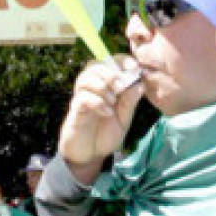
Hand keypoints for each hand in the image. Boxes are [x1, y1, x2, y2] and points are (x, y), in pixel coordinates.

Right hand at [57, 56, 144, 183]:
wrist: (90, 154)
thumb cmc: (106, 133)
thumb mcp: (124, 118)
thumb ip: (130, 102)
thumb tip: (140, 84)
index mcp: (106, 86)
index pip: (111, 62)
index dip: (122, 60)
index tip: (134, 68)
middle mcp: (92, 88)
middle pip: (95, 65)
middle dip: (110, 73)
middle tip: (121, 88)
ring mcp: (82, 97)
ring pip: (85, 78)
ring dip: (102, 86)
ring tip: (113, 102)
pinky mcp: (75, 110)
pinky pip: (82, 98)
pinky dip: (97, 102)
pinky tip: (107, 112)